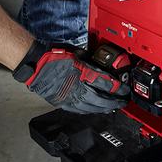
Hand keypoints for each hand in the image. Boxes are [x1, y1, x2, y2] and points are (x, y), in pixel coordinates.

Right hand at [13, 41, 130, 113]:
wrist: (36, 63)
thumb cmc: (53, 55)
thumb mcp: (76, 51)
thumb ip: (88, 57)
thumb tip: (96, 58)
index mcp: (84, 73)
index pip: (107, 84)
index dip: (119, 89)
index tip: (125, 90)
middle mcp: (79, 87)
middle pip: (102, 99)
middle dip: (115, 102)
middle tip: (123, 103)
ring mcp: (70, 97)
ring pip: (92, 107)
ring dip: (104, 108)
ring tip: (111, 108)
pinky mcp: (62, 102)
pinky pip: (79, 110)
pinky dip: (89, 110)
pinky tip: (94, 110)